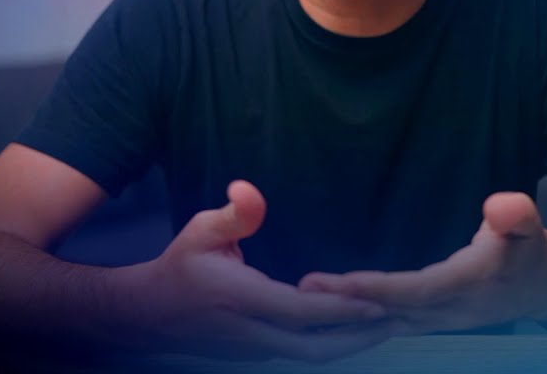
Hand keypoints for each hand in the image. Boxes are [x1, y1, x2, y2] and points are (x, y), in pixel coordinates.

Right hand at [125, 180, 398, 361]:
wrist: (147, 315)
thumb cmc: (180, 266)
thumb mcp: (201, 231)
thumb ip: (232, 214)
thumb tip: (249, 190)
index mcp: (241, 299)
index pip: (301, 312)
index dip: (341, 311)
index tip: (378, 304)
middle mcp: (252, 332)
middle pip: (314, 348)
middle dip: (359, 338)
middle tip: (398, 321)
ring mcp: (254, 349)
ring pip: (310, 356)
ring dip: (349, 344)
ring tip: (385, 327)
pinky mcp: (256, 354)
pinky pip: (300, 353)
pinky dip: (330, 344)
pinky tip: (352, 330)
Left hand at [298, 192, 546, 334]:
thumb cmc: (535, 250)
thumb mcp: (532, 226)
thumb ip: (517, 215)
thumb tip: (502, 204)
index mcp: (469, 285)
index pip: (415, 291)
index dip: (377, 289)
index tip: (338, 283)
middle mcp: (450, 310)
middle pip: (392, 312)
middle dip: (347, 304)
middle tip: (302, 289)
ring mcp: (441, 319)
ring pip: (388, 322)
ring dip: (347, 315)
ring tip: (304, 298)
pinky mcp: (434, 319)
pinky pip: (392, 323)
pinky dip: (362, 321)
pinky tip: (333, 316)